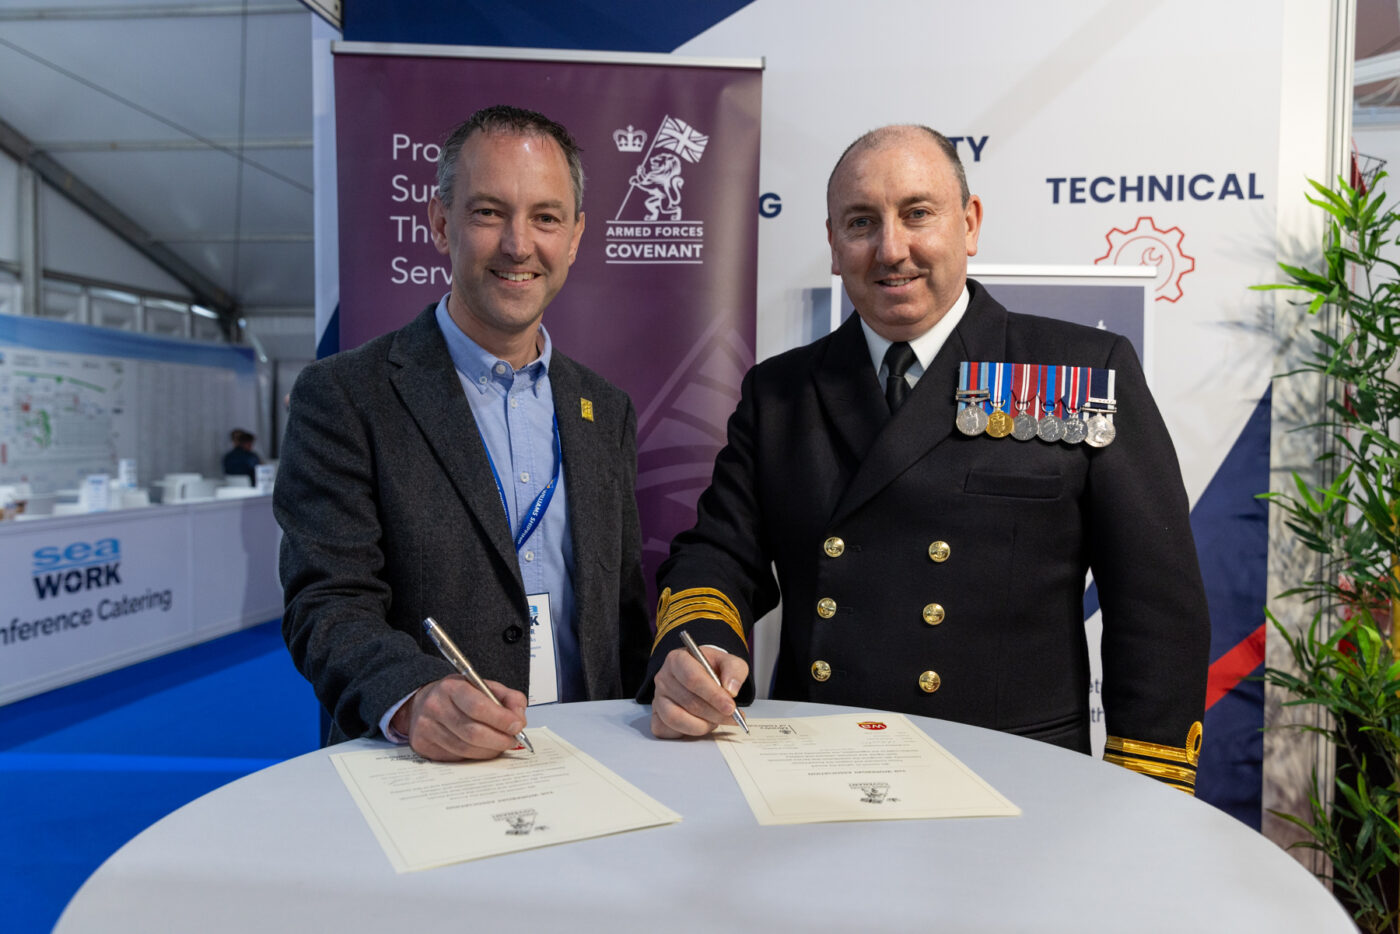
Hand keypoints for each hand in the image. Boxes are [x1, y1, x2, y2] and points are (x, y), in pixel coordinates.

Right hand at [391, 675, 528, 760]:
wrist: (423, 703)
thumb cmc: (457, 696)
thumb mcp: (483, 687)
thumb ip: (507, 698)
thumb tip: (519, 719)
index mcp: (451, 687)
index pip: (478, 707)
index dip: (501, 720)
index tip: (517, 726)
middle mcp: (435, 707)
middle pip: (473, 732)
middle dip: (499, 739)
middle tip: (513, 740)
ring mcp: (427, 728)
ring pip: (466, 749)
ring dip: (489, 750)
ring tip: (500, 744)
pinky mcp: (424, 746)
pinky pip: (456, 757)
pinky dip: (475, 755)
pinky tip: (482, 749)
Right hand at [650, 645, 748, 738]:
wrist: (701, 674)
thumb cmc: (711, 668)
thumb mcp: (728, 661)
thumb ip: (734, 670)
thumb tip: (731, 690)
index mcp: (678, 659)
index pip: (692, 678)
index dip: (713, 695)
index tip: (730, 707)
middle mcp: (663, 678)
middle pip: (688, 701)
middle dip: (714, 713)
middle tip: (732, 717)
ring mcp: (658, 698)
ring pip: (676, 718)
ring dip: (702, 725)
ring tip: (716, 720)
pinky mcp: (657, 716)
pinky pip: (668, 730)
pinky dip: (687, 733)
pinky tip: (701, 725)